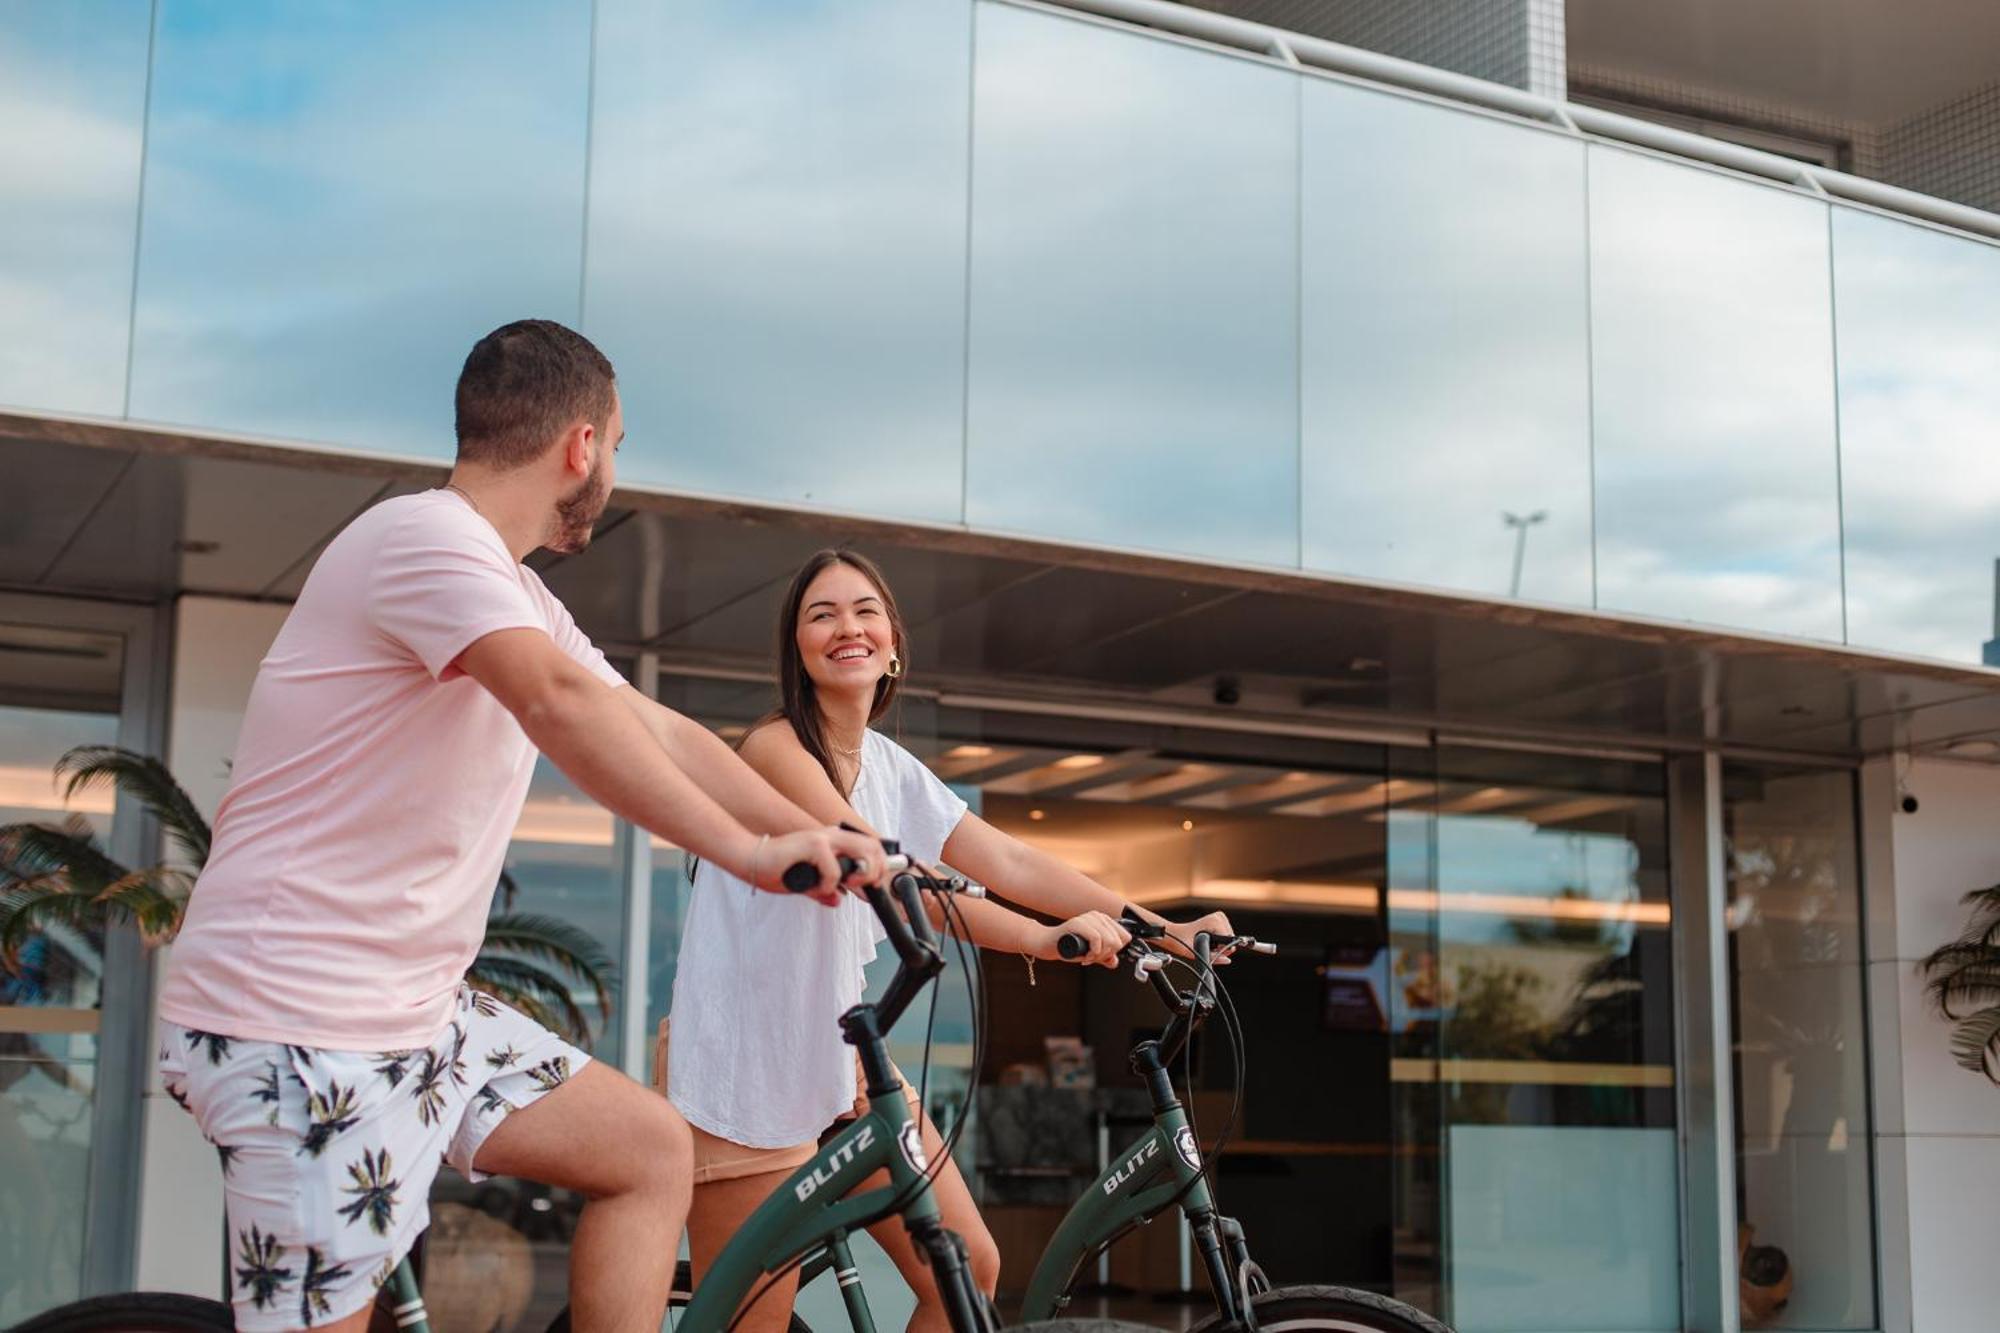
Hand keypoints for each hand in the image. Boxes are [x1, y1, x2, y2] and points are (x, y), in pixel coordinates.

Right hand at [752, 828, 879, 905]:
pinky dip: (829, 885)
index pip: (870, 848)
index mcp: (834, 841)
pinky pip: (834, 870)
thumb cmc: (777, 869)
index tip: (871, 889)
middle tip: (859, 889)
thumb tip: (837, 900)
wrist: (751, 859)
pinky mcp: (813, 845)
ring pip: (862, 853)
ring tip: (839, 886)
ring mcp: (823, 838)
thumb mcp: (806, 883)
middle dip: (874, 872)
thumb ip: (824, 890)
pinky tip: (815, 887)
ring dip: (858, 876)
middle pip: (874, 847)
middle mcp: (833, 836)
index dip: (878, 869)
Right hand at [1038, 910, 1129, 966]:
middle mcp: (1098, 916)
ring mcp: (1087, 918)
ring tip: (1087, 957)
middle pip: (1118, 942)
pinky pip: (1096, 939)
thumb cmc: (1069, 947)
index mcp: (1104, 920)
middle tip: (1092, 958)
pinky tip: (1085, 956)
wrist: (1049, 945)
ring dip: (1098, 956)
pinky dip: (1093, 952)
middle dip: (1106, 955)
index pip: (1125, 937)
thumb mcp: (1091, 953)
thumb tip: (1114, 961)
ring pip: (1109, 941)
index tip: (1102, 956)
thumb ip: (1104, 957)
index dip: (1115, 951)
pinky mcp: (1078, 923)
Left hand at [1163, 910, 1235, 963]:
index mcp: (1215, 922)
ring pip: (1228, 937)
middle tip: (1207, 947)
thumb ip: (1215, 958)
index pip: (1230, 940)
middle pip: (1230, 938)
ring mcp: (1219, 916)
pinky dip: (1219, 939)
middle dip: (1221, 946)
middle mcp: (1218, 917)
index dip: (1222, 949)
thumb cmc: (1183, 942)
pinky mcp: (1218, 919)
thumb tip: (1227, 960)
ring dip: (1220, 943)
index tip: (1212, 950)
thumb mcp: (1198, 953)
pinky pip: (1226, 934)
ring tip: (1206, 943)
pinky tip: (1209, 939)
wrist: (1175, 934)